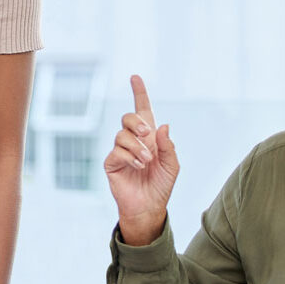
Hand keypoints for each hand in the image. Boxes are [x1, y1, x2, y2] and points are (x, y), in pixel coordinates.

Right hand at [102, 75, 179, 246]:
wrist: (149, 206)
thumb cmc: (161, 185)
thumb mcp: (172, 165)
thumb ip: (168, 145)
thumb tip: (163, 125)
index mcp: (149, 137)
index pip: (142, 110)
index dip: (139, 93)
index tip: (135, 77)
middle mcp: (133, 140)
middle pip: (128, 117)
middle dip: (137, 121)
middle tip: (148, 134)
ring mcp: (120, 151)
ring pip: (122, 134)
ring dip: (137, 145)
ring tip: (146, 161)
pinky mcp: (111, 163)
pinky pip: (116, 151)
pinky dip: (129, 156)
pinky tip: (138, 166)